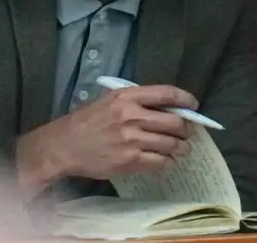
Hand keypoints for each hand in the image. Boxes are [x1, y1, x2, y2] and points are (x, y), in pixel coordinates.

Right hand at [16, 85, 197, 191]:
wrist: (63, 147)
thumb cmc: (85, 122)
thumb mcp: (108, 101)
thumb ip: (135, 102)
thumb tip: (166, 108)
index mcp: (126, 97)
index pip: (166, 94)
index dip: (185, 100)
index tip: (193, 106)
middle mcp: (131, 116)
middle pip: (175, 122)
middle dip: (187, 129)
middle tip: (188, 133)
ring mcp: (131, 140)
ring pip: (171, 144)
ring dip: (181, 148)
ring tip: (181, 149)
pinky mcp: (129, 161)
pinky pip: (160, 162)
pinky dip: (168, 162)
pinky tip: (167, 161)